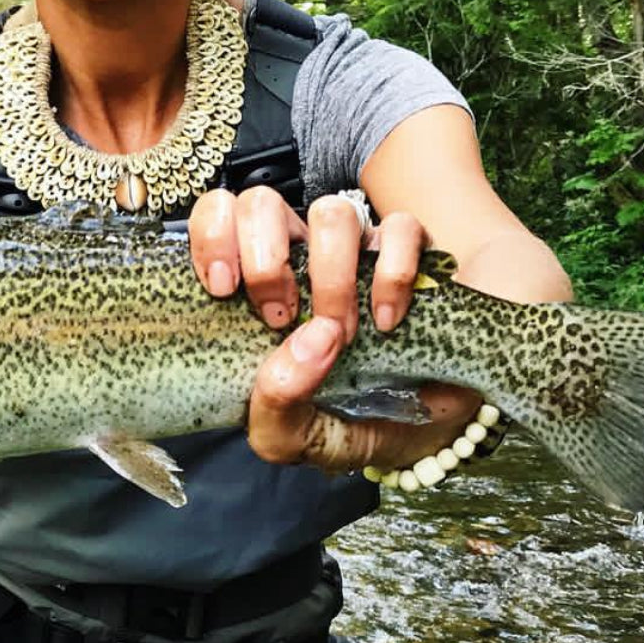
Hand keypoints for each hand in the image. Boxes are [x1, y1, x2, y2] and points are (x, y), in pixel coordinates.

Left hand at [188, 187, 478, 473]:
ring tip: (340, 333)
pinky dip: (392, 274)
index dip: (212, 235)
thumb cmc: (348, 424)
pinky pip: (399, 228)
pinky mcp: (414, 252)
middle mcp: (302, 258)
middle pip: (262, 202)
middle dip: (266, 261)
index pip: (218, 215)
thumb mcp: (297, 439)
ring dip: (330, 275)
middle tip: (280, 318)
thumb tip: (307, 342)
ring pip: (331, 212)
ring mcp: (358, 251)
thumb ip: (277, 409)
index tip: (223, 288)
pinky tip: (388, 321)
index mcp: (256, 285)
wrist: (431, 432)